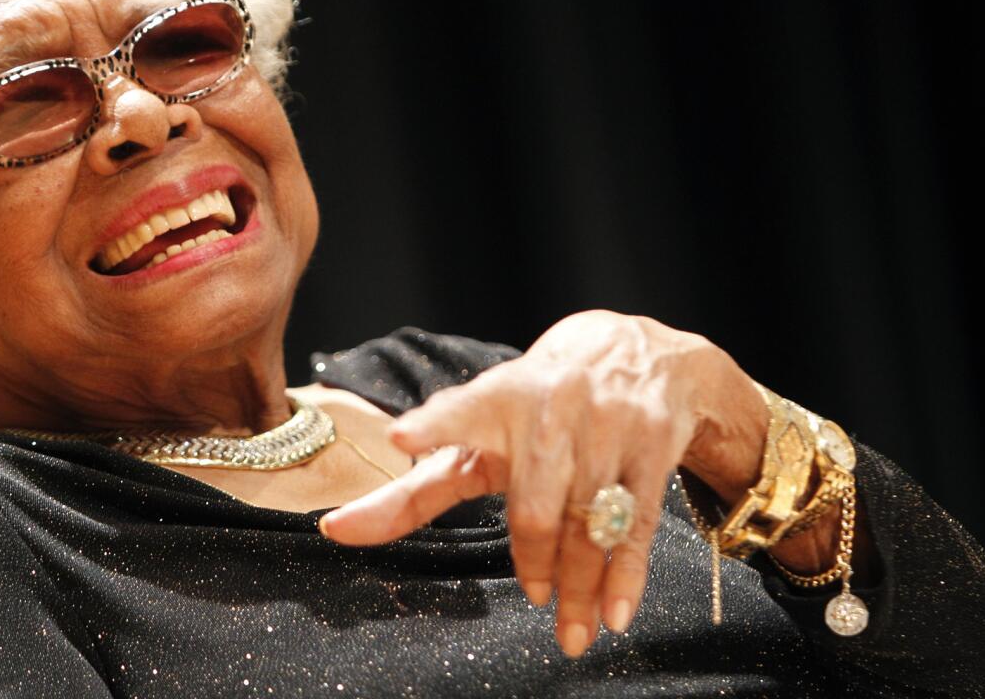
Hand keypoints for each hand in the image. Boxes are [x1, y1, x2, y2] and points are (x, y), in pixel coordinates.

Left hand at [318, 310, 770, 657]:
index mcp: (494, 400)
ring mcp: (605, 423)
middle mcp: (548, 407)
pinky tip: (614, 613)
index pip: (458, 412)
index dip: (431, 425)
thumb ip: (411, 489)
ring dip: (582, 583)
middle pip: (535, 502)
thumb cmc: (532, 409)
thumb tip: (333, 530)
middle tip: (536, 600)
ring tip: (572, 632)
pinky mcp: (651, 442)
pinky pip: (638, 520)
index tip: (401, 436)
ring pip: (587, 519)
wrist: (632, 351)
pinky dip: (626, 573)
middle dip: (536, 560)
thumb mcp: (476, 436)